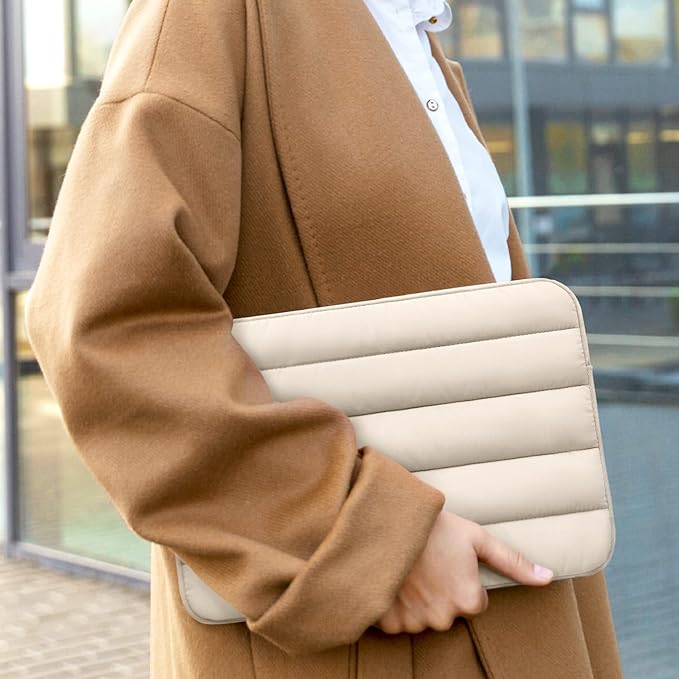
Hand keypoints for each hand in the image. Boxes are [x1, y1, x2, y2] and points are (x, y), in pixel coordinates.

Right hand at [375, 510, 553, 634]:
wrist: (388, 522)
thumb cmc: (434, 527)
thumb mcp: (476, 537)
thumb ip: (513, 562)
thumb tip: (547, 577)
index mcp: (468, 600)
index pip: (474, 602)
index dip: (462, 579)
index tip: (449, 561)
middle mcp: (444, 618)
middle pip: (448, 611)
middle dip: (440, 592)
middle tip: (428, 563)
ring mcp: (415, 622)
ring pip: (424, 617)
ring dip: (417, 600)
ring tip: (410, 568)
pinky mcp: (389, 622)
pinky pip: (398, 622)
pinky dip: (395, 606)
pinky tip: (395, 580)